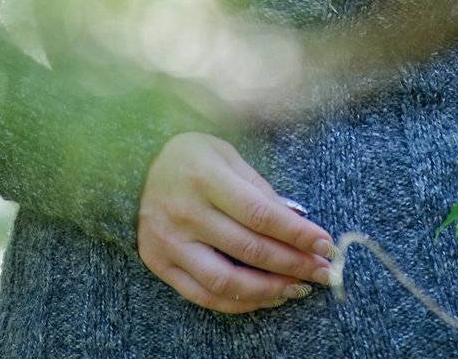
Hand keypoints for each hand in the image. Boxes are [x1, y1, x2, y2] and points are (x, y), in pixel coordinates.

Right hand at [136, 131, 335, 313]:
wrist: (133, 166)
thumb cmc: (190, 157)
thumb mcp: (225, 155)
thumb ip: (259, 188)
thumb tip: (297, 223)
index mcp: (205, 177)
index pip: (260, 214)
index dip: (297, 233)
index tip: (325, 244)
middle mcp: (185, 212)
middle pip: (249, 249)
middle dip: (293, 264)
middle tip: (323, 271)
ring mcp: (169, 241)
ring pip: (227, 281)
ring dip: (270, 290)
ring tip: (298, 289)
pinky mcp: (159, 263)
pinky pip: (204, 295)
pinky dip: (239, 302)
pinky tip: (265, 297)